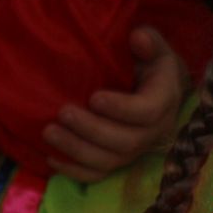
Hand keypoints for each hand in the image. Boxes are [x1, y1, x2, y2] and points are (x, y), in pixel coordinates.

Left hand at [44, 27, 188, 181]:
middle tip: (63, 113)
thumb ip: (147, 41)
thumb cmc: (145, 59)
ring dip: (77, 151)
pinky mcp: (118, 158)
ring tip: (49, 132)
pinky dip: (75, 171)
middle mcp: (154, 131)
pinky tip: (51, 158)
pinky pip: (99, 175)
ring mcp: (135, 148)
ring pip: (110, 161)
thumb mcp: (151, 45)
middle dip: (92, 131)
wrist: (152, 83)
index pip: (148, 112)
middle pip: (127, 142)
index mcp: (164, 100)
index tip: (94, 97)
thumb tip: (138, 37)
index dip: (122, 109)